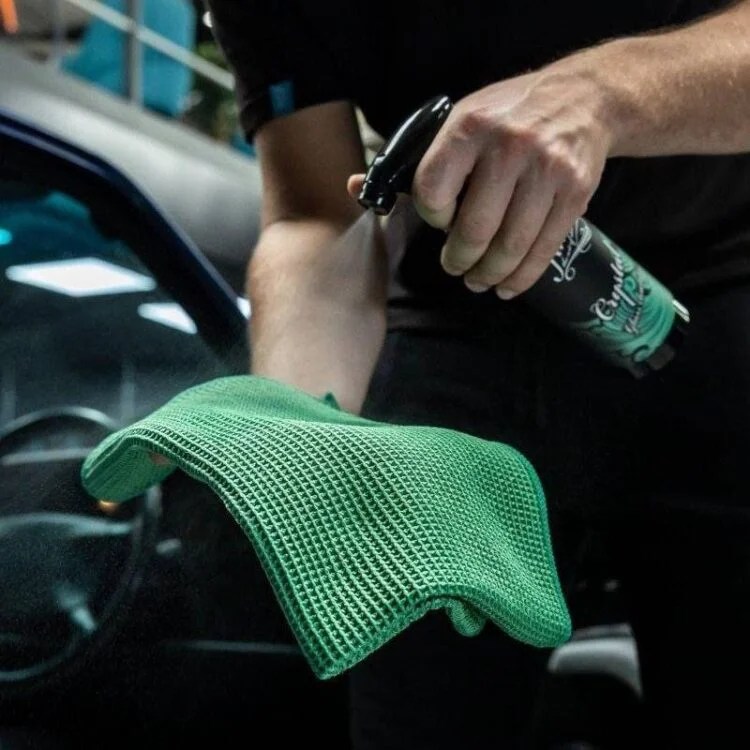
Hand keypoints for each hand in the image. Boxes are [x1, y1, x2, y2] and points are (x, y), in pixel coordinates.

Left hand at [350, 69, 612, 297]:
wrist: (584, 97)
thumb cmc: (508, 114)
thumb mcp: (459, 120)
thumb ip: (416, 160)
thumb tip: (356, 188)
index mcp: (469, 127)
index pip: (433, 190)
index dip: (431, 217)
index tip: (438, 222)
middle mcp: (509, 147)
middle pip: (473, 230)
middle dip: (458, 260)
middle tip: (454, 267)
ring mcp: (546, 171)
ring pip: (509, 247)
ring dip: (488, 275)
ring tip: (479, 281)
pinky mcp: (574, 193)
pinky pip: (543, 250)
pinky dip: (522, 277)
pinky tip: (508, 285)